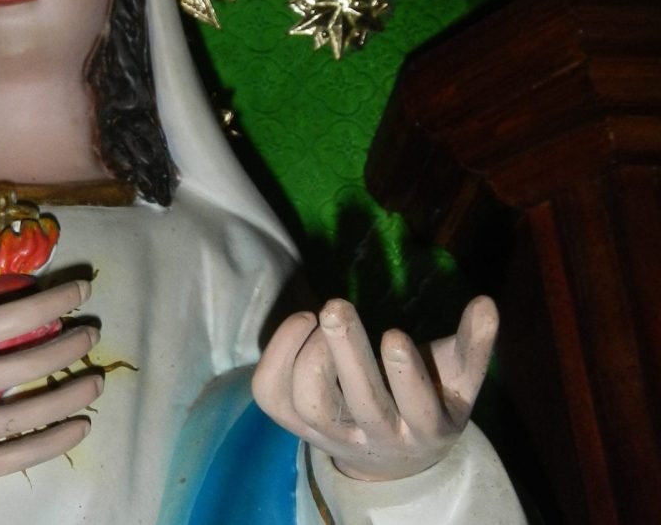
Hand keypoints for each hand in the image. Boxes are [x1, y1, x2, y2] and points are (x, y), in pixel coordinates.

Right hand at [0, 277, 101, 519]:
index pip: (13, 315)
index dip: (53, 300)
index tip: (79, 291)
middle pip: (34, 357)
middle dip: (71, 342)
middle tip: (92, 333)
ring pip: (37, 406)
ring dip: (74, 390)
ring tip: (97, 379)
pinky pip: (22, 453)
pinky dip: (57, 440)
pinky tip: (80, 428)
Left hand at [251, 295, 497, 481]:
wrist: (389, 455)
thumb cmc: (427, 399)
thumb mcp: (458, 379)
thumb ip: (473, 345)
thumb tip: (487, 305)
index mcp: (426, 427)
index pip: (418, 410)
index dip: (406, 374)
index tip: (394, 334)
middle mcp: (378, 436)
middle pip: (361, 403)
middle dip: (347, 352)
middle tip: (337, 306)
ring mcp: (332, 434)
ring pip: (312, 403)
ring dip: (311, 354)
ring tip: (321, 318)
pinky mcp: (294, 423)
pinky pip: (273, 394)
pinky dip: (278, 354)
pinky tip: (302, 323)